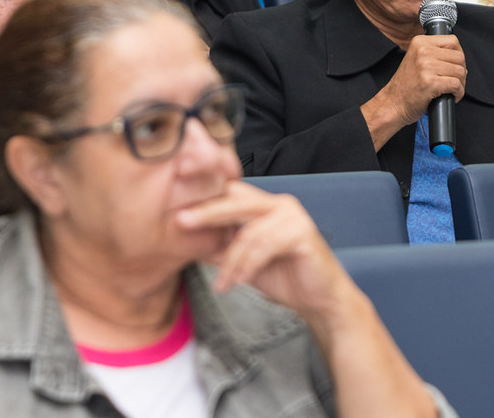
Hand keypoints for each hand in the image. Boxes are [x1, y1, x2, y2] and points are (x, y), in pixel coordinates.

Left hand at [175, 181, 353, 319]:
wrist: (319, 300)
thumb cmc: (283, 276)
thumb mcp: (242, 262)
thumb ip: (219, 248)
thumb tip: (184, 242)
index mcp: (263, 206)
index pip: (229, 194)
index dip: (204, 197)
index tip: (175, 206)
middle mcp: (279, 204)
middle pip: (237, 201)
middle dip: (207, 211)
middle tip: (181, 220)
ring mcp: (293, 216)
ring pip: (249, 230)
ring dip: (231, 260)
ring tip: (222, 283)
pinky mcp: (303, 233)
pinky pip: (266, 246)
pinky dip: (248, 265)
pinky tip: (239, 281)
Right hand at [361, 33, 465, 149]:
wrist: (393, 103)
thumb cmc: (406, 85)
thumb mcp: (416, 59)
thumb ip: (434, 53)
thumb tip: (459, 57)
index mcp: (420, 42)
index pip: (452, 41)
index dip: (459, 54)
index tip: (455, 65)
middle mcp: (423, 51)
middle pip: (459, 57)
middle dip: (461, 71)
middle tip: (454, 80)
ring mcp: (426, 66)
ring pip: (460, 71)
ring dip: (461, 83)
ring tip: (452, 89)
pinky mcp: (431, 82)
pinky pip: (456, 85)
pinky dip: (458, 93)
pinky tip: (452, 96)